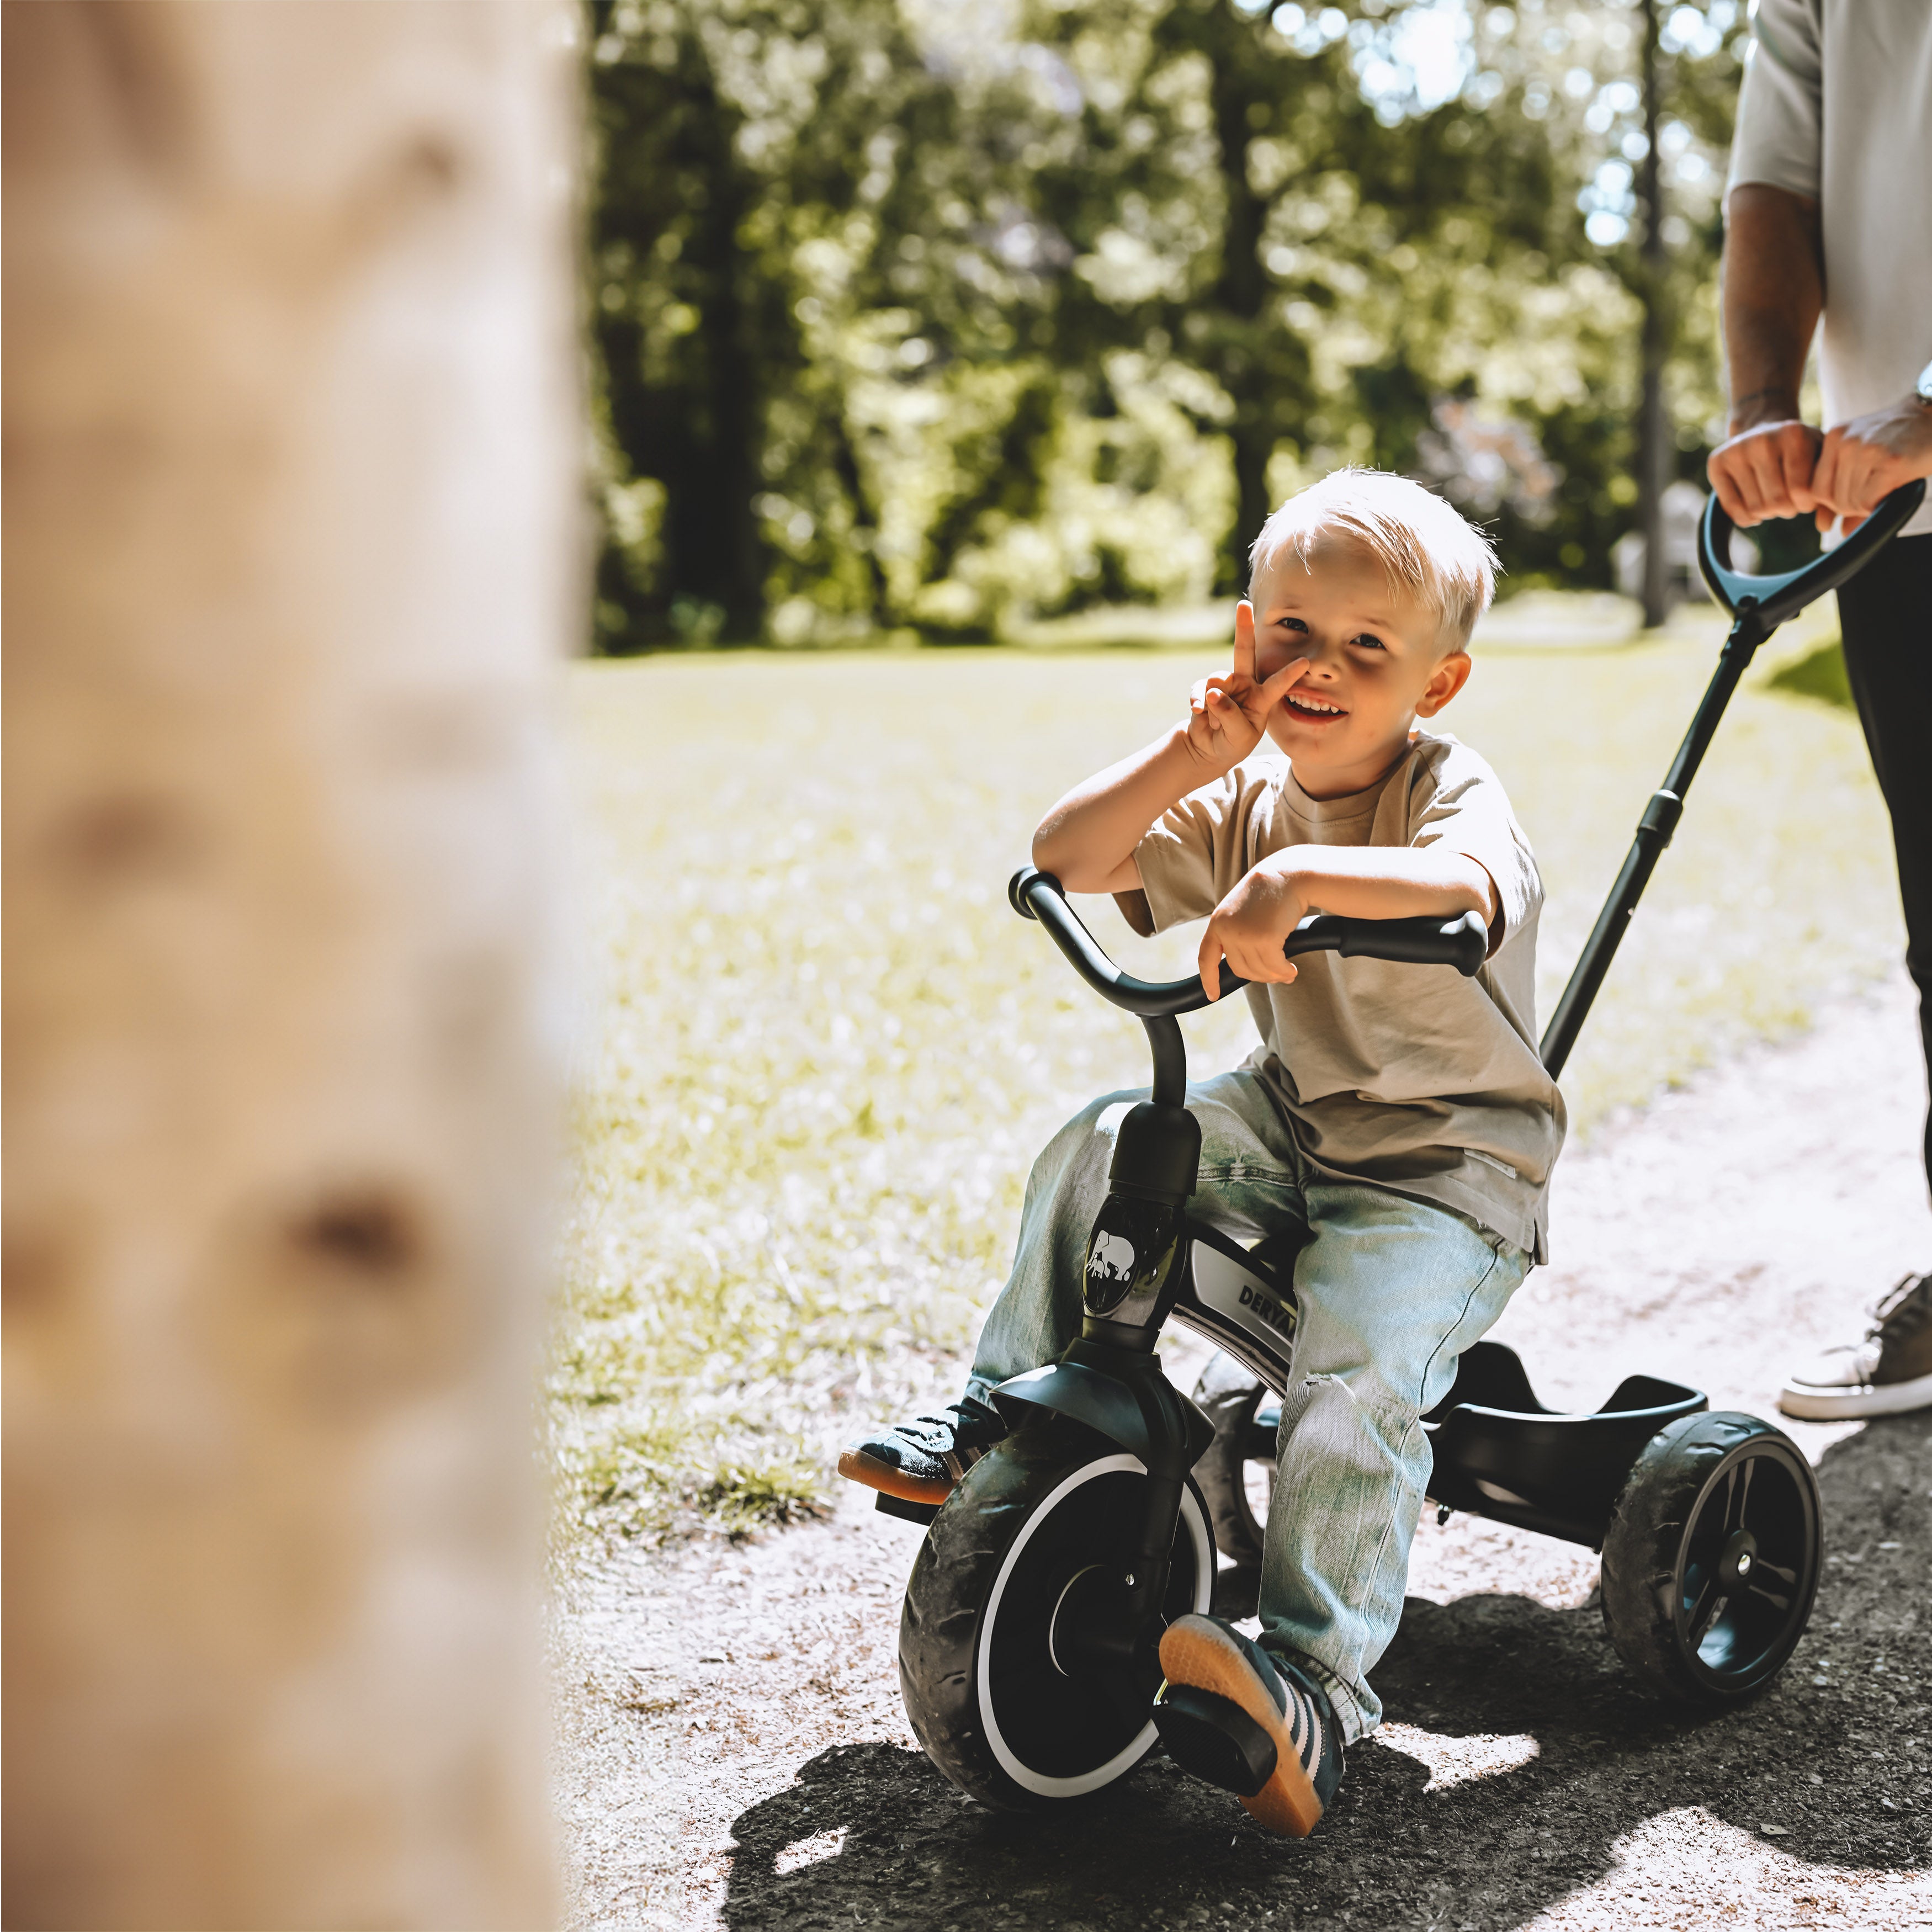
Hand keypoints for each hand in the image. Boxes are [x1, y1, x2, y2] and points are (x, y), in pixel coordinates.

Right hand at [1183, 606, 1306, 773]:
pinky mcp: (1204, 689)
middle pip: (1245, 651)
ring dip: (1214, 705)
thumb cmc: (1233, 743)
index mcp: (1262, 698)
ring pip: (1216, 680)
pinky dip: (1197, 701)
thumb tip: (1213, 693)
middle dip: (1243, 627)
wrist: (1208, 748)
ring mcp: (1225, 685)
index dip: (1289, 673)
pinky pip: (1199, 689)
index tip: (1305, 662)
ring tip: (1216, 724)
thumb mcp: (1239, 736)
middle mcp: (1245, 685)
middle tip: (1243, 605)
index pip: (1277, 684)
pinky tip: (1197, 711)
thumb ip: (1230, 716)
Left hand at [1196, 859, 1303, 1000]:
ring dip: (1275, 975)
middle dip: (1260, 976)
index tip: (1212, 995)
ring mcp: (1244, 935)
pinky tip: (1292, 970)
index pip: (1206, 958)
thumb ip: (1237, 933)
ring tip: (1287, 972)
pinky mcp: (1264, 939)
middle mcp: (1226, 930)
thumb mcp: (1242, 911)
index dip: (1209, 980)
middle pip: (1240, 969)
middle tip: (1277, 975)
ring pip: (1258, 970)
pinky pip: (1274, 966)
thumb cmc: (1269, 893)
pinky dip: (1284, 971)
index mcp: (1217, 923)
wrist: (1287, 874)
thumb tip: (1249, 967)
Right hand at [1706, 418, 1822, 526]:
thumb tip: (1826, 526)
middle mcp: (1762, 439)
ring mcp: (1736, 450)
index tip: (1806, 499)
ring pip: (1755, 509)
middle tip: (1789, 502)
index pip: (1801, 490)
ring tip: (1773, 501)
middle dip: (1787, 510)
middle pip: (1776, 502)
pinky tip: (1755, 509)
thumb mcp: (1821, 459)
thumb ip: (1830, 489)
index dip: (1806, 504)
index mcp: (1794, 434)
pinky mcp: (1716, 462)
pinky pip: (1732, 509)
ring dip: (1768, 514)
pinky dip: (1747, 518)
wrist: (1763, 426)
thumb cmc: (1799, 451)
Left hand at [1809, 396, 1931, 533]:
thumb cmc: (1902, 441)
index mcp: (1834, 438)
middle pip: (1833, 499)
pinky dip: (1880, 504)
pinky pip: (1869, 501)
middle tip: (1877, 491)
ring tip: (1888, 485)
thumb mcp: (1866, 456)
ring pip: (1851, 502)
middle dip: (1854, 506)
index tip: (1857, 495)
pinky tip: (1895, 487)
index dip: (1835, 502)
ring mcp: (1867, 450)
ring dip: (1869, 505)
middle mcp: (1845, 442)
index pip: (1816, 489)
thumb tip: (1842, 532)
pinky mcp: (1890, 461)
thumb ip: (1847, 488)